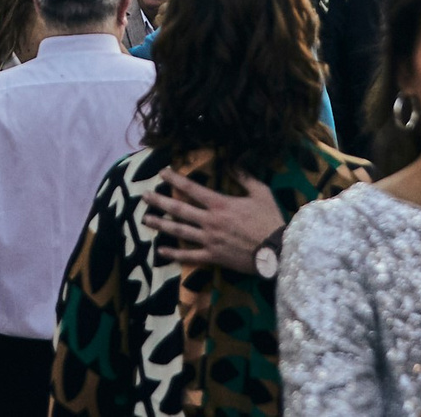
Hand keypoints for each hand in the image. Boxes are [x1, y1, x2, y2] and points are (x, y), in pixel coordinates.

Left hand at [145, 172, 283, 272]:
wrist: (276, 251)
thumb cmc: (269, 220)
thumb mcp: (260, 192)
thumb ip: (244, 177)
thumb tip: (232, 163)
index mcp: (220, 204)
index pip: (192, 189)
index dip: (176, 179)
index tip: (162, 172)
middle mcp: (210, 221)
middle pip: (179, 209)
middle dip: (160, 201)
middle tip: (144, 196)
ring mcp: (209, 240)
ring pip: (179, 231)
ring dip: (161, 225)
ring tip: (146, 219)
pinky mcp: (212, 257)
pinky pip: (189, 256)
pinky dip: (174, 254)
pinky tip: (160, 251)